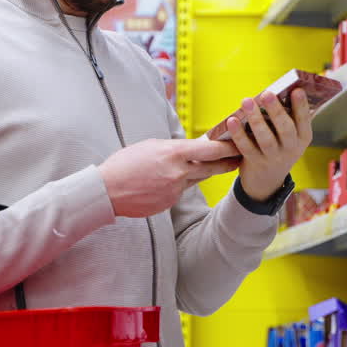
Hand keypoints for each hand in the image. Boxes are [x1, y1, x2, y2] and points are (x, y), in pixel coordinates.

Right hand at [100, 138, 240, 217]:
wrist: (107, 191)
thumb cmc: (124, 164)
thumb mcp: (150, 146)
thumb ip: (173, 148)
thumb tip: (189, 148)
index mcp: (173, 154)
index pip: (210, 150)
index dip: (228, 147)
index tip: (237, 143)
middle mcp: (178, 173)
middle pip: (212, 168)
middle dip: (227, 162)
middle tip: (239, 157)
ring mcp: (175, 190)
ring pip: (196, 179)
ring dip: (202, 172)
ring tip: (208, 165)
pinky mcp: (169, 203)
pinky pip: (180, 191)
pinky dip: (178, 185)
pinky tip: (165, 181)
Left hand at [227, 88, 313, 201]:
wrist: (267, 181)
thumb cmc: (279, 147)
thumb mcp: (290, 136)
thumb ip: (287, 116)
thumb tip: (278, 90)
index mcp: (302, 137)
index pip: (304, 120)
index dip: (301, 106)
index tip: (296, 90)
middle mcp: (291, 149)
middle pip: (285, 129)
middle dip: (276, 111)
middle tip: (267, 94)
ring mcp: (273, 157)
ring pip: (265, 139)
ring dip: (256, 119)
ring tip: (247, 102)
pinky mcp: (255, 163)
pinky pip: (246, 147)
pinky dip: (239, 134)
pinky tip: (232, 120)